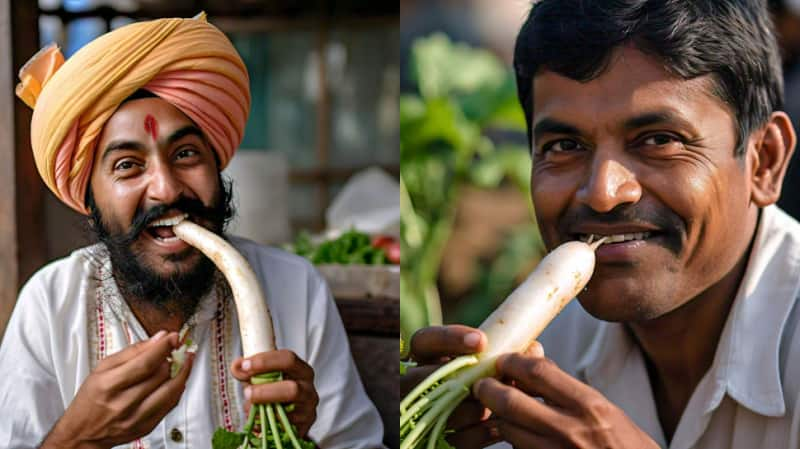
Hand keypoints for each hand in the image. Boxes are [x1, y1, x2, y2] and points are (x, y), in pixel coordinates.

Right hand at [43, 330, 192, 448]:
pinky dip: (177, 389)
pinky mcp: (146, 427)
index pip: (145, 363)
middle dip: (174, 357)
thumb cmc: (91, 399)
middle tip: (177, 348)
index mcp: (108, 385)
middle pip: (160, 376)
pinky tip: (176, 379)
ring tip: (185, 361)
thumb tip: (158, 338)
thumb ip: (132, 351)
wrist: (83, 433)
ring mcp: (136, 418)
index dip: (164, 348)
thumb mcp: (102, 368)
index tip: (173, 337)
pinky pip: (170, 405)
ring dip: (182, 372)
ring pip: (171, 391)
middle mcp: (122, 404)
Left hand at [231, 350, 318, 437]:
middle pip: (292, 389)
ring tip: (248, 408)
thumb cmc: (275, 390)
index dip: (266, 361)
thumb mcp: (262, 377)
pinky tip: (256, 421)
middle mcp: (308, 390)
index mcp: (301, 370)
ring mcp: (307, 411)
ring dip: (263, 410)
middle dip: (266, 391)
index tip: (246, 365)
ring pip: (286, 412)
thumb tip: (237, 367)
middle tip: (247, 392)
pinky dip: (265, 424)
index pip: (288, 360)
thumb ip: (248, 371)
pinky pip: (282, 427)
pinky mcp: (302, 428)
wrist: (287, 415)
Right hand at [403, 325, 501, 448]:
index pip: (424, 340)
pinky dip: (482, 433)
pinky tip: (499, 426)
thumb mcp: (485, 362)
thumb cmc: (482, 379)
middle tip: (493, 380)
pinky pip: (458, 439)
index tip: (482, 341)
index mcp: (427, 357)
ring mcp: (425, 412)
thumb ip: (503, 352)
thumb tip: (533, 349)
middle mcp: (418, 383)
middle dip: (466, 378)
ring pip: (444, 410)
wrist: (473, 418)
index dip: (450, 338)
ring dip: (477, 408)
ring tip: (501, 405)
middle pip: (428, 377)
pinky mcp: (438, 439)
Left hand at [474, 353, 658, 448]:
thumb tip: (531, 353)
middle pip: (511, 402)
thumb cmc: (624, 445)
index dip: (512, 362)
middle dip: (489, 390)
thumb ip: (566, 386)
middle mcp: (572, 431)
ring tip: (499, 411)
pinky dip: (512, 441)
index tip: (502, 360)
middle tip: (482, 385)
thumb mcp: (604, 410)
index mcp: (590, 406)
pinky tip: (516, 435)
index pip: (538, 372)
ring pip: (508, 430)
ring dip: (499, 418)